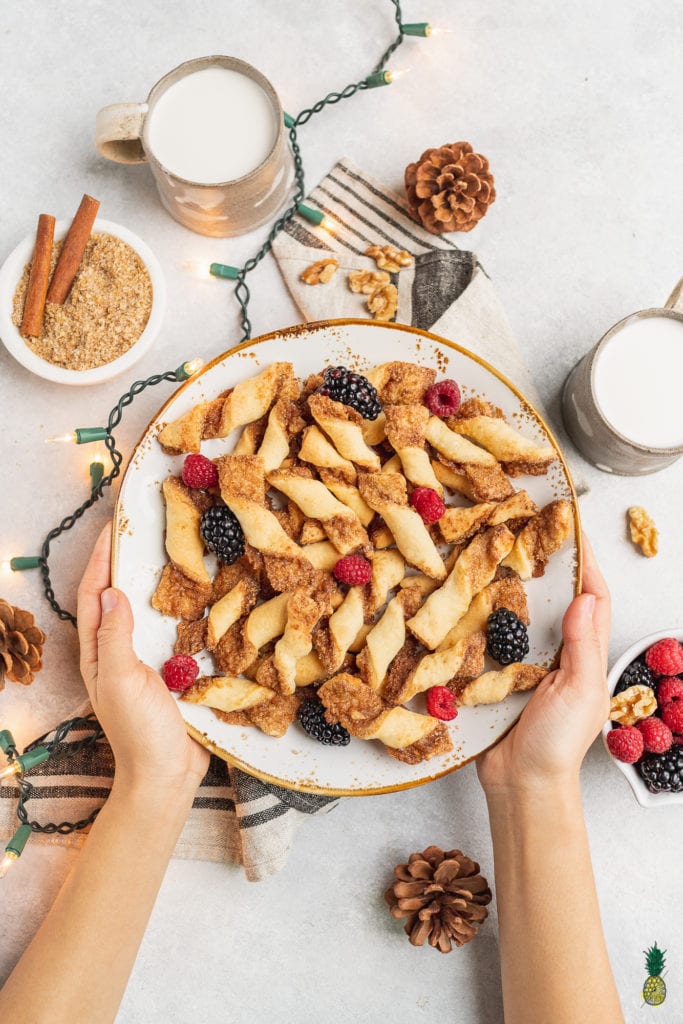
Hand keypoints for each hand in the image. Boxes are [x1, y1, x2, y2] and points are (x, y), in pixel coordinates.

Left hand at [77, 524, 209, 791]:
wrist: (168, 776)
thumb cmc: (140, 732)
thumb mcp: (122, 681)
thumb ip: (115, 636)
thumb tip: (111, 590)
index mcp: (98, 652)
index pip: (93, 595)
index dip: (100, 559)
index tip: (114, 526)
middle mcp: (119, 651)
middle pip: (118, 596)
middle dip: (127, 562)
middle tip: (145, 528)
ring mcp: (146, 660)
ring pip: (148, 610)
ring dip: (156, 581)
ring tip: (173, 550)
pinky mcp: (174, 670)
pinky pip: (175, 629)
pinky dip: (183, 607)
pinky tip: (201, 594)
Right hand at [477, 533, 610, 794]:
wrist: (519, 785)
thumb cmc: (556, 745)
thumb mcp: (579, 693)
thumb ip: (583, 646)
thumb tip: (585, 596)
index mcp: (585, 654)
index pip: (593, 597)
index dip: (585, 562)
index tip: (570, 527)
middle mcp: (557, 653)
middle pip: (555, 598)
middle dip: (544, 564)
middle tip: (523, 530)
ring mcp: (525, 664)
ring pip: (520, 614)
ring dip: (509, 586)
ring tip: (492, 553)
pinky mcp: (495, 675)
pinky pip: (490, 638)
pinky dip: (480, 617)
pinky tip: (464, 598)